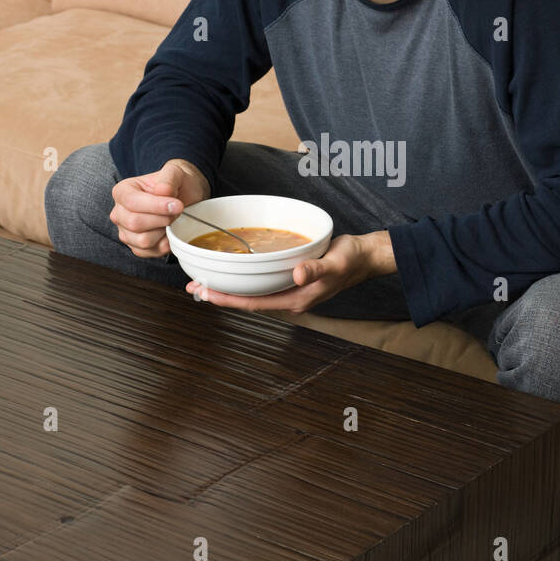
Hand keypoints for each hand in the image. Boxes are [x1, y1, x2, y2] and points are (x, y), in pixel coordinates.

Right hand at [109, 158, 209, 258]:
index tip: (177, 205)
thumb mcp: (176, 172)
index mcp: (123, 191)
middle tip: (176, 212)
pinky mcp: (136, 247)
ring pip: (143, 240)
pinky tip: (169, 231)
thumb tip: (162, 191)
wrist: (183, 198)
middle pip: (135, 223)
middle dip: (162, 219)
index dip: (156, 206)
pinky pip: (149, 252)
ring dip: (163, 231)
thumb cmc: (176, 184)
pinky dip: (164, 244)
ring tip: (172, 220)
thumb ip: (169, 179)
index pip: (132, 202)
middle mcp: (119, 213)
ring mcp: (126, 232)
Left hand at [186, 231, 395, 312]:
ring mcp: (290, 290)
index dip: (228, 300)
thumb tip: (298, 275)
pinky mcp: (292, 279)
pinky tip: (235, 270)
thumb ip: (316, 270)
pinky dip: (244, 278)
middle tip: (194, 286)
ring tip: (206, 280)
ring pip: (253, 292)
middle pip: (248, 300)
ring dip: (230, 287)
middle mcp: (290, 298)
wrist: (365, 257)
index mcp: (296, 300)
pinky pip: (262, 282)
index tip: (206, 293)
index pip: (254, 303)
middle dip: (221, 295)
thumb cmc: (351, 260)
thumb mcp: (335, 264)